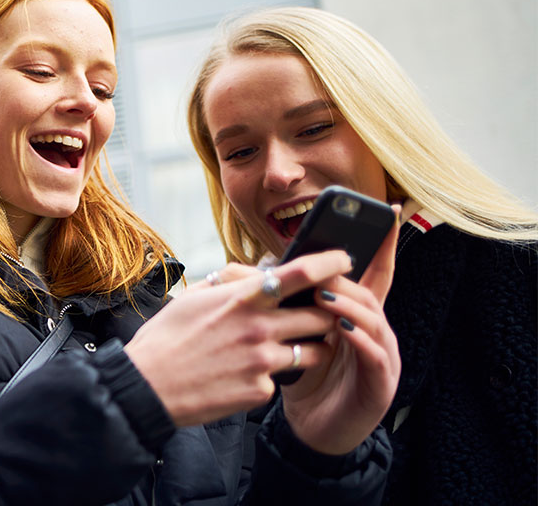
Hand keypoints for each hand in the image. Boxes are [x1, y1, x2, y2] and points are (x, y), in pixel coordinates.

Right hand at [124, 253, 349, 427]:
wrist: (147, 387)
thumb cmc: (164, 339)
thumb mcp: (192, 298)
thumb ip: (229, 284)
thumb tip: (252, 273)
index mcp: (241, 299)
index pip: (300, 273)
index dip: (330, 263)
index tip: (345, 259)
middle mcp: (258, 327)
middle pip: (320, 315)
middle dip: (327, 314)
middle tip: (322, 315)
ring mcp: (263, 361)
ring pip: (314, 352)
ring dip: (311, 348)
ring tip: (293, 348)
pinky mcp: (261, 391)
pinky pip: (282, 380)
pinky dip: (272, 377)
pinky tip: (246, 376)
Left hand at [280, 206, 401, 454]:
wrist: (310, 429)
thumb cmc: (303, 376)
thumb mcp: (292, 333)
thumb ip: (281, 302)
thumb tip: (249, 269)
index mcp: (356, 315)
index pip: (373, 273)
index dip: (383, 243)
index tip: (390, 211)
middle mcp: (375, 332)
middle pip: (372, 292)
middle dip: (352, 274)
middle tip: (326, 262)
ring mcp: (382, 358)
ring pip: (374, 321)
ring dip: (352, 304)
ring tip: (326, 294)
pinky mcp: (379, 386)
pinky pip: (375, 357)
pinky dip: (361, 340)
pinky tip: (343, 330)